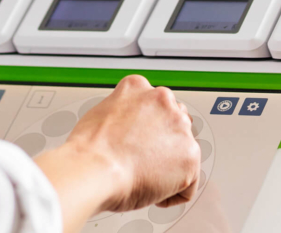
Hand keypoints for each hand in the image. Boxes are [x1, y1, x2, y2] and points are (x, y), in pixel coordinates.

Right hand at [35, 75, 200, 232]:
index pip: (154, 103)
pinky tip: (153, 192)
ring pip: (184, 152)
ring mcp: (179, 128)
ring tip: (144, 177)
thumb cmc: (90, 150)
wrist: (94, 169)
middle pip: (175, 123)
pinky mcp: (190, 156)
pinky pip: (189, 183)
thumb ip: (122, 114)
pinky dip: (173, 193)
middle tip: (143, 160)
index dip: (146, 126)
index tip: (140, 139)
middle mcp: (163, 101)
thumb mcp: (100, 113)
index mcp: (138, 87)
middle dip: (163, 142)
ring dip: (169, 166)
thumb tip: (126, 127)